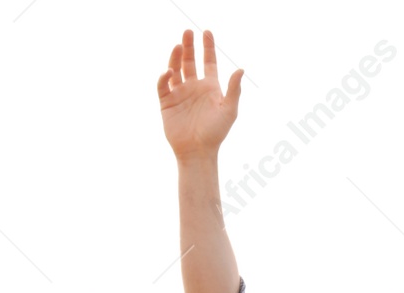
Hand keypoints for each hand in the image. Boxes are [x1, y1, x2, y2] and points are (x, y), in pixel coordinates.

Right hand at [158, 29, 243, 160]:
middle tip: (188, 31)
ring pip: (175, 69)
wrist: (197, 151)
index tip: (206, 32)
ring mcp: (180, 93)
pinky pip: (163, 85)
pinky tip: (170, 72)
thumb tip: (241, 69)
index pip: (209, 62)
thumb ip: (234, 89)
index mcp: (210, 87)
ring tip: (178, 45)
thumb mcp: (229, 109)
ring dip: (175, 57)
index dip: (208, 47)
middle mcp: (194, 87)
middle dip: (189, 46)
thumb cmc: (216, 132)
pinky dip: (165, 77)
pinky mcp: (166, 102)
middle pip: (190, 61)